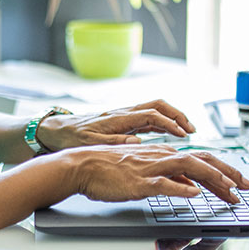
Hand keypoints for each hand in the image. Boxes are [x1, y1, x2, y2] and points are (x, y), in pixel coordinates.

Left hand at [38, 100, 194, 150]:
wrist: (56, 131)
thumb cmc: (71, 138)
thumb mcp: (90, 143)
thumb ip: (114, 143)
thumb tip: (137, 142)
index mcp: (118, 118)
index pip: (151, 115)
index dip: (170, 124)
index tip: (183, 135)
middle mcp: (124, 113)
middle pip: (158, 106)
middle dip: (177, 115)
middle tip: (192, 129)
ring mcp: (124, 116)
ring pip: (155, 110)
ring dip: (172, 118)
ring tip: (187, 132)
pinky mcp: (122, 122)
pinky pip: (147, 118)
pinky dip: (162, 124)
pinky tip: (170, 134)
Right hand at [63, 145, 248, 203]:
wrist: (82, 165)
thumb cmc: (110, 170)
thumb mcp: (146, 172)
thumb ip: (170, 178)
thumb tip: (192, 188)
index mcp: (164, 155)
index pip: (202, 159)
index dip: (225, 170)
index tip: (241, 184)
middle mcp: (163, 157)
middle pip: (203, 161)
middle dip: (229, 174)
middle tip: (248, 188)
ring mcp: (152, 168)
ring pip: (190, 169)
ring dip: (213, 180)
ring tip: (231, 192)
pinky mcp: (139, 181)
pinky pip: (163, 184)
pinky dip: (181, 189)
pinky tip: (194, 196)